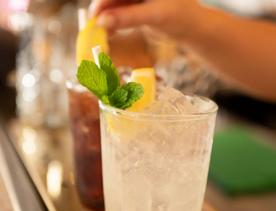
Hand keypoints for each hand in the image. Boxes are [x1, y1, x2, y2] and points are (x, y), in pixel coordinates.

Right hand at [90, 0, 207, 40]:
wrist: (191, 28)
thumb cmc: (180, 17)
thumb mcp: (155, 16)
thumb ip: (128, 17)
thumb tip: (101, 22)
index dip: (103, 1)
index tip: (94, 15)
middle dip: (103, 11)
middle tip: (93, 27)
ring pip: (115, 6)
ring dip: (106, 19)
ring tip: (100, 34)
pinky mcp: (136, 8)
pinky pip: (120, 14)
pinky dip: (114, 23)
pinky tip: (109, 33)